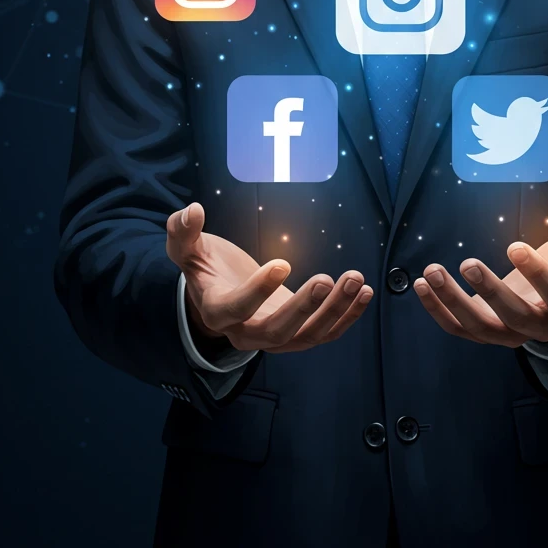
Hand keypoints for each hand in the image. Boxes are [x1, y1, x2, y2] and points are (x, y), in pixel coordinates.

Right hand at [165, 201, 372, 352]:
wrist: (219, 295)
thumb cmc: (205, 268)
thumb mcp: (188, 249)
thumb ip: (183, 231)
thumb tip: (191, 209)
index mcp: (217, 311)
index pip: (236, 309)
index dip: (258, 291)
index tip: (282, 262)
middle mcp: (245, 333)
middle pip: (276, 334)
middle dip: (304, 309)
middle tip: (327, 279)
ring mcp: (274, 337)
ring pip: (306, 337)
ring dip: (335, 311)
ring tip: (356, 280)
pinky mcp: (297, 333)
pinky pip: (324, 334)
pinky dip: (347, 317)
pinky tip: (365, 293)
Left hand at [412, 202, 547, 347]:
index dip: (538, 274)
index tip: (515, 245)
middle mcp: (540, 326)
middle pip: (514, 319)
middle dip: (489, 293)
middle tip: (466, 262)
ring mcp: (510, 333)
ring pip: (480, 328)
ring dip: (453, 302)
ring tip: (431, 273)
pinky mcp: (486, 329)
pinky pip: (459, 328)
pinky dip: (438, 310)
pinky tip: (420, 285)